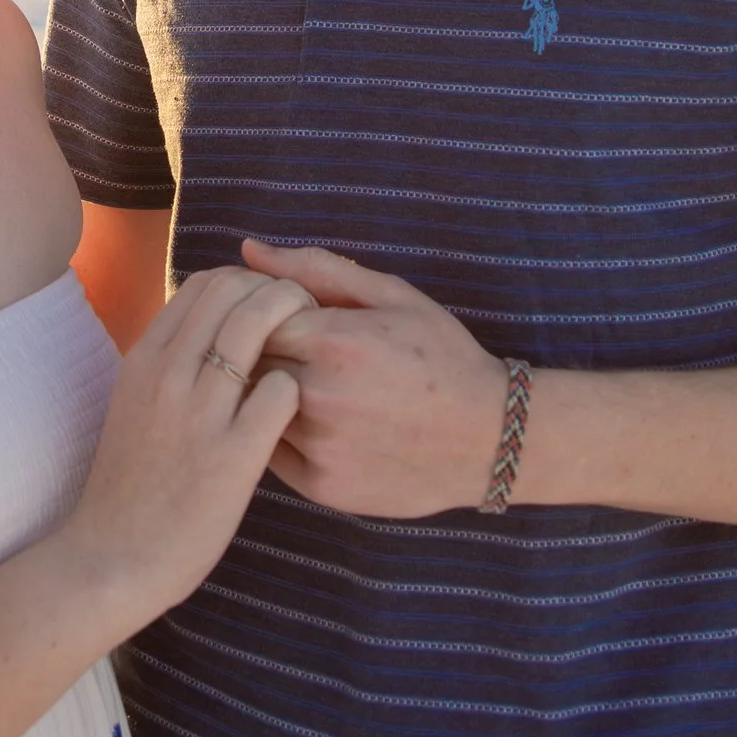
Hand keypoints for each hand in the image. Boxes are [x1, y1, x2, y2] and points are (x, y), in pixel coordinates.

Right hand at [64, 267, 308, 629]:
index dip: (248, 283)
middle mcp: (168, 374)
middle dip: (278, 291)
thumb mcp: (133, 405)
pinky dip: (295, 389)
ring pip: (258, 324)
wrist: (113, 557)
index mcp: (144, 358)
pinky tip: (294, 411)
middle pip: (234, 289)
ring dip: (295, 324)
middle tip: (303, 318)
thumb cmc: (131, 486)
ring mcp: (199, 413)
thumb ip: (165, 363)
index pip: (205, 282)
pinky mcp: (234, 456)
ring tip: (313, 351)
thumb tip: (204, 326)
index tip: (267, 307)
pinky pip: (281, 392)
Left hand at [237, 240, 511, 516]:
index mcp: (334, 342)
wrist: (490, 438)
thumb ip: (315, 269)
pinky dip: (281, 434)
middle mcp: (319, 398)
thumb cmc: (443, 357)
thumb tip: (248, 250)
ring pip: (254, 409)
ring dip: (266, 394)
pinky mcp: (319, 486)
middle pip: (246, 363)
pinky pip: (271, 452)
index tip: (292, 317)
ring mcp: (317, 447)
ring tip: (315, 387)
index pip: (252, 316)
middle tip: (301, 353)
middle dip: (262, 351)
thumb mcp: (392, 296)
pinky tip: (321, 423)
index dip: (264, 312)